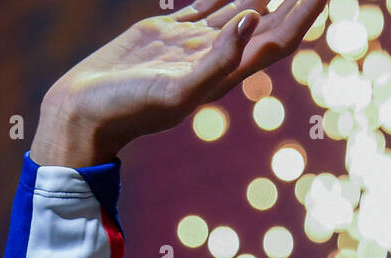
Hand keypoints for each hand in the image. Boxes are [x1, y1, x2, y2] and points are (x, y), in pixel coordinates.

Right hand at [31, 0, 327, 164]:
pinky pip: (206, 4)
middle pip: (267, 23)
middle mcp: (216, 58)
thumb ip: (217, 61)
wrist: (86, 113)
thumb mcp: (176, 90)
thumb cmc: (128, 110)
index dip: (304, 15)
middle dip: (293, 0)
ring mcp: (191, 44)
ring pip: (239, 8)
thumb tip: (252, 19)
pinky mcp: (166, 34)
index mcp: (226, 74)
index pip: (278, 39)